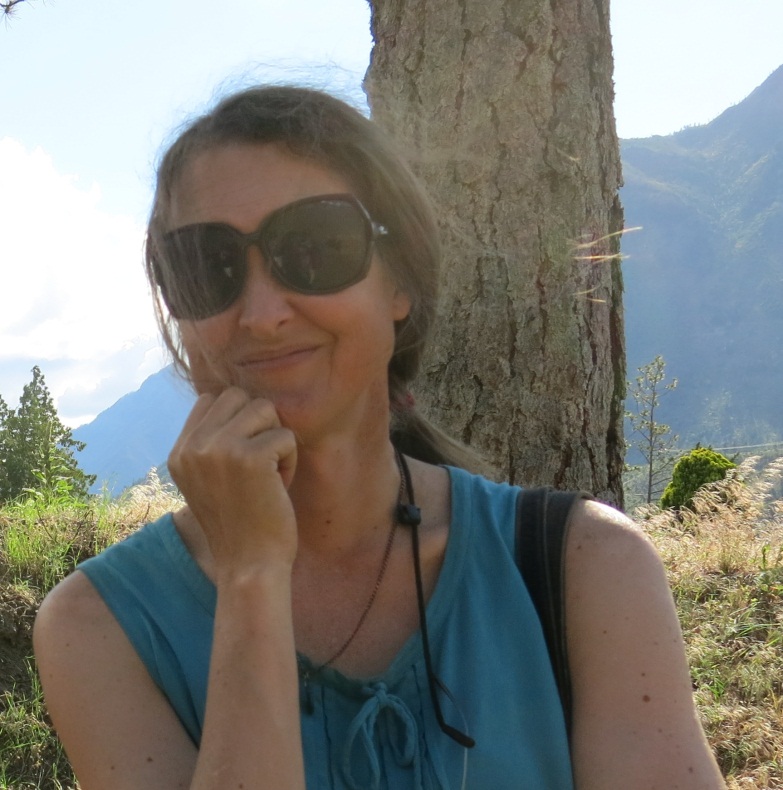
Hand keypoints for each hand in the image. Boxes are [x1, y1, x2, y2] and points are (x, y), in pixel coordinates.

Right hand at [168, 387, 298, 576]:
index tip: (245, 459)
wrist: (249, 566)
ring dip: (277, 441)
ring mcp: (219, 450)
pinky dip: (291, 461)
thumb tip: (238, 400)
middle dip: (260, 425)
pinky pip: (286, 436)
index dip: (240, 421)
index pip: (212, 399)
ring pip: (265, 409)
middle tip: (261, 465)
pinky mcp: (250, 457)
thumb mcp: (208, 480)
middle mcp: (193, 447)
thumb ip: (211, 443)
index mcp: (179, 452)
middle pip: (240, 397)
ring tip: (269, 476)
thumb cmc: (239, 523)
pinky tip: (278, 489)